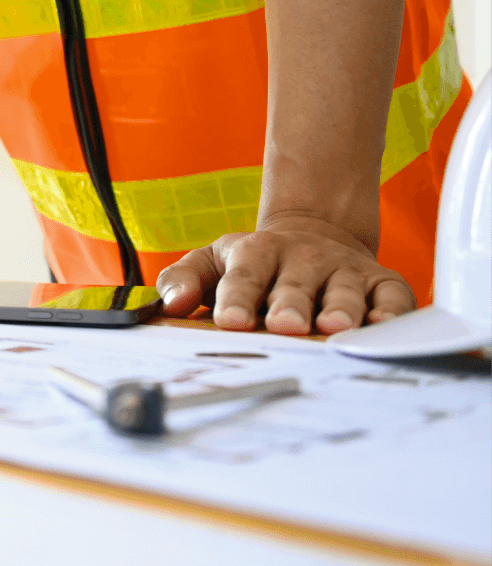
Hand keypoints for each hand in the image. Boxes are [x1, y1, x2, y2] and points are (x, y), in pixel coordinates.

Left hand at [156, 214, 415, 334]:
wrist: (312, 237)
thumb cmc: (254, 264)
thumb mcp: (211, 263)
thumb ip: (183, 281)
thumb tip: (171, 304)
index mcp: (257, 253)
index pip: (244, 276)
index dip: (236, 297)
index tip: (229, 320)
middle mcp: (303, 259)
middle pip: (296, 283)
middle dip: (290, 304)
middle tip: (285, 326)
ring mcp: (344, 269)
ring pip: (345, 290)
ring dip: (341, 309)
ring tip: (333, 328)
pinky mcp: (382, 282)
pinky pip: (393, 296)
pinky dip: (391, 311)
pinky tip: (381, 325)